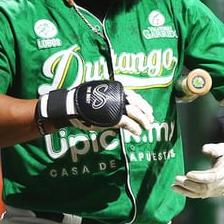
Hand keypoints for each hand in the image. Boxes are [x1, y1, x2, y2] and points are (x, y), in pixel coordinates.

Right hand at [37, 81, 153, 135]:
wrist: (72, 107)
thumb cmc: (83, 102)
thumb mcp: (100, 95)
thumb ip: (111, 98)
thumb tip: (117, 102)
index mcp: (115, 90)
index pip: (134, 95)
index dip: (143, 103)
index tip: (149, 109)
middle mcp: (117, 97)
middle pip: (137, 104)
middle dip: (146, 112)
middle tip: (151, 119)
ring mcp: (116, 107)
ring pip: (135, 113)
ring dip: (143, 120)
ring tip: (147, 127)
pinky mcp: (113, 118)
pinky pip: (128, 123)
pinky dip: (134, 128)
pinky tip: (137, 132)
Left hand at [173, 142, 223, 198]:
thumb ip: (214, 149)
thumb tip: (204, 149)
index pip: (212, 177)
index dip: (200, 177)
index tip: (188, 174)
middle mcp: (223, 183)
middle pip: (205, 187)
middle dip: (189, 184)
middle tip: (176, 178)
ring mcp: (220, 190)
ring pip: (202, 193)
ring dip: (187, 191)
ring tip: (174, 187)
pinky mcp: (216, 192)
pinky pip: (202, 195)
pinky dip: (191, 193)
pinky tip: (180, 190)